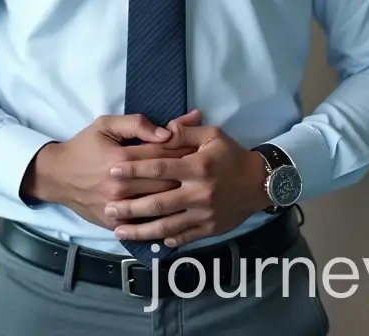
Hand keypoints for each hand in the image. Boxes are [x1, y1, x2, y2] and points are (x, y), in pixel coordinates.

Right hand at [23, 111, 202, 230]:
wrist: (58, 176)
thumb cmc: (85, 146)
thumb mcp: (106, 125)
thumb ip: (137, 124)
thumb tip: (168, 132)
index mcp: (122, 158)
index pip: (164, 153)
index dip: (185, 150)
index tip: (201, 148)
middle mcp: (122, 185)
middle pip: (167, 180)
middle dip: (189, 174)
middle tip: (207, 171)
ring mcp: (119, 207)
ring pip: (161, 204)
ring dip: (182, 197)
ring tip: (199, 190)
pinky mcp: (116, 223)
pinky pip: (147, 224)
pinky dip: (165, 219)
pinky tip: (182, 213)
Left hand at [104, 123, 271, 249]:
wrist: (260, 183)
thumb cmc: (232, 156)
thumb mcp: (213, 135)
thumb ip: (186, 132)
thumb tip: (163, 129)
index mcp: (197, 167)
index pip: (159, 168)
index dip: (134, 170)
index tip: (113, 171)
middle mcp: (199, 193)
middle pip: (157, 202)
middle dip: (130, 206)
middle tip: (108, 207)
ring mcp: (204, 214)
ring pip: (166, 225)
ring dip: (141, 230)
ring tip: (119, 231)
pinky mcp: (209, 229)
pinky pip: (183, 236)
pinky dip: (165, 240)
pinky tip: (149, 241)